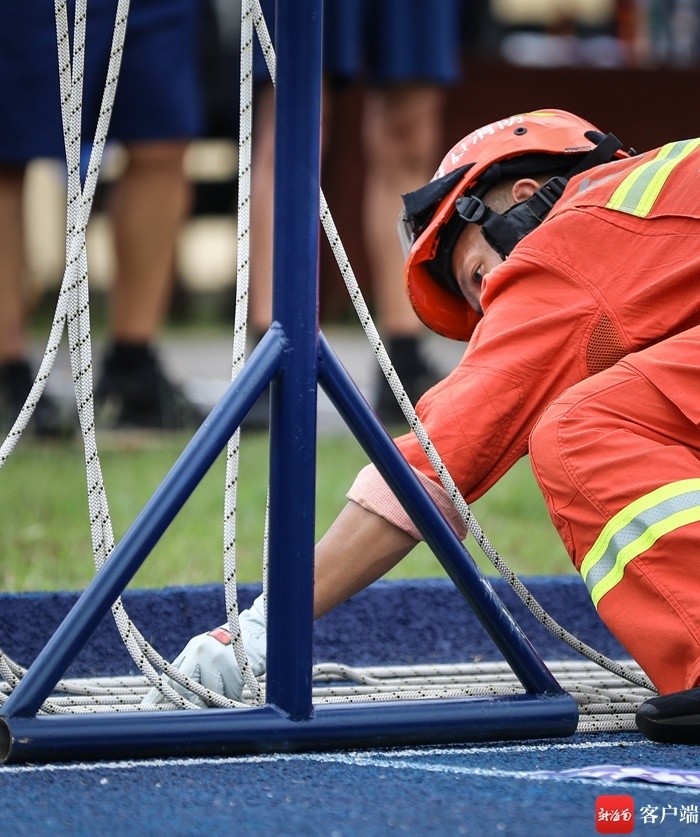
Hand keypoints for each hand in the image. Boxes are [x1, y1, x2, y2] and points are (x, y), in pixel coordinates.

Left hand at [142, 594, 266, 707]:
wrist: (259, 630)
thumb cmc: (232, 648)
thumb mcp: (207, 653)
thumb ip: (191, 672)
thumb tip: (171, 703)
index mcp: (190, 652)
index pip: (166, 680)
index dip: (154, 700)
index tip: (144, 714)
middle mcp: (199, 654)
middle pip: (183, 691)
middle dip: (186, 709)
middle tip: (189, 722)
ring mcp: (216, 660)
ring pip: (207, 697)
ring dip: (214, 706)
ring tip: (222, 703)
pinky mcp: (234, 668)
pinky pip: (229, 697)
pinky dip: (233, 702)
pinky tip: (238, 696)